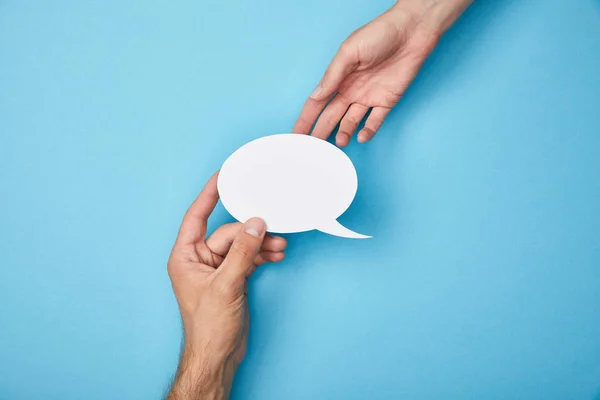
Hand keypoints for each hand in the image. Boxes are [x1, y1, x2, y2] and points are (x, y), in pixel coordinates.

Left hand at [167, 173, 286, 399]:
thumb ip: (242, 252)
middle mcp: (200, 259)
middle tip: (273, 229)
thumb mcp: (227, 284)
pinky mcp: (232, 277)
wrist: (218, 355)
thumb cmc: (209, 326)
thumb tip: (256, 224)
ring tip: (280, 245)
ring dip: (261, 244)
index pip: (197, 217)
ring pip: (241, 245)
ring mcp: (217, 268)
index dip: (208, 195)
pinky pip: (248, 257)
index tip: (222, 176)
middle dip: (252, 232)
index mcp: (186, 256)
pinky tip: (276, 255)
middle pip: (228, 232)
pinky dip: (262, 255)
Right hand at [293, 0, 472, 146]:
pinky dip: (368, 130)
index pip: (317, 103)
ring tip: (340, 143)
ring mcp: (368, 97)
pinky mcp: (387, 101)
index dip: (306, 119)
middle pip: (331, 117)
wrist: (411, 31)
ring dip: (344, 133)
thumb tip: (315, 96)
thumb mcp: (349, 52)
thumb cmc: (379, 34)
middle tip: (312, 150)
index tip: (297, 135)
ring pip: (351, 121)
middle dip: (320, 132)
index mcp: (338, 78)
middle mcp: (351, 90)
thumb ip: (332, 76)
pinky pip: (375, 120)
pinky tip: (361, 137)